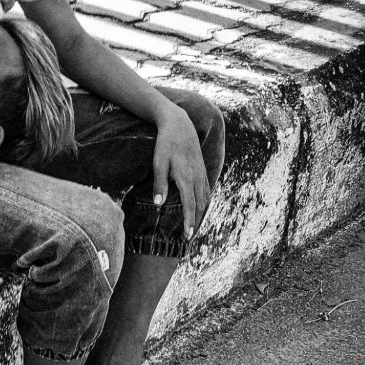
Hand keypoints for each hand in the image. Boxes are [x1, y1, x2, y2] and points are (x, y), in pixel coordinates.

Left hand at [152, 106, 209, 239]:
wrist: (179, 125)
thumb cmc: (165, 144)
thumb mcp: (158, 163)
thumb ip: (159, 184)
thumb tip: (158, 205)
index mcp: (186, 177)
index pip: (190, 205)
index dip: (189, 222)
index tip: (187, 236)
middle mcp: (197, 177)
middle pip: (199, 205)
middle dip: (195, 223)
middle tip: (189, 239)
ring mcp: (201, 173)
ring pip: (204, 199)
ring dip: (200, 215)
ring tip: (193, 228)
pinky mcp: (201, 169)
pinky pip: (206, 190)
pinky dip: (204, 203)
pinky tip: (200, 210)